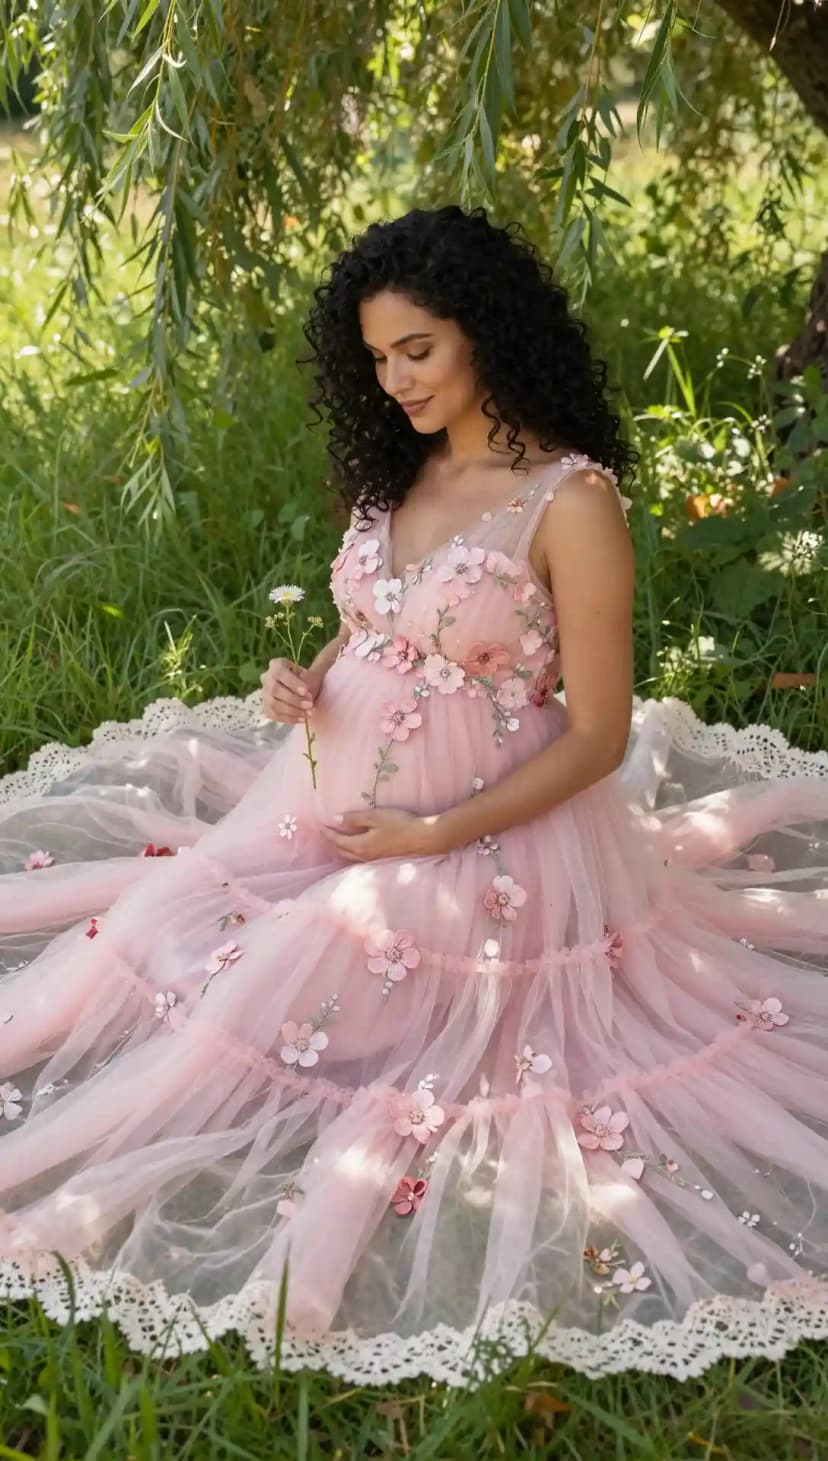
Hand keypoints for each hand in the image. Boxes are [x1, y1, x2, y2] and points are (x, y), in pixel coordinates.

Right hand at [261, 657, 325, 722]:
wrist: (301, 690)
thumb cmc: (306, 679)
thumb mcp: (311, 674)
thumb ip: (311, 678)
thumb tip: (308, 689)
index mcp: (276, 665)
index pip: (279, 672)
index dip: (292, 682)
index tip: (306, 691)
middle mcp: (266, 678)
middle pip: (275, 690)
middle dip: (294, 699)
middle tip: (310, 704)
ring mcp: (265, 694)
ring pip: (273, 704)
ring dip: (292, 711)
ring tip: (307, 713)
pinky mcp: (266, 708)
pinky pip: (274, 715)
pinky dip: (289, 718)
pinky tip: (302, 719)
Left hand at [320, 807, 440, 862]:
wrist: (424, 838)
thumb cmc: (400, 824)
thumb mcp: (375, 817)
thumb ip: (355, 819)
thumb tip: (335, 820)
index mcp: (360, 846)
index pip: (337, 840)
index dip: (327, 833)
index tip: (318, 826)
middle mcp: (364, 856)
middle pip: (342, 851)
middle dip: (331, 842)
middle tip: (324, 834)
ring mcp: (374, 860)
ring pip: (351, 857)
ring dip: (341, 849)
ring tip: (335, 842)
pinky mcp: (382, 860)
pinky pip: (360, 858)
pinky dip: (352, 853)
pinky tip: (355, 849)